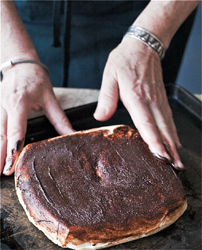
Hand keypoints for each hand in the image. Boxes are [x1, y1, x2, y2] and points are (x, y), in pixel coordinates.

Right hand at [0, 64, 73, 174]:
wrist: (20, 65)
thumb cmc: (36, 79)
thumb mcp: (50, 97)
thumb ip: (60, 118)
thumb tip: (71, 134)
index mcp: (19, 101)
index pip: (16, 128)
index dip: (14, 147)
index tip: (12, 163)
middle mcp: (4, 105)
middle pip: (0, 134)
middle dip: (1, 155)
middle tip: (3, 173)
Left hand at [94, 36, 182, 169]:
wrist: (143, 46)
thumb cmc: (125, 60)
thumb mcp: (110, 75)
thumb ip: (106, 98)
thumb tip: (100, 117)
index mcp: (136, 96)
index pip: (146, 123)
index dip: (154, 140)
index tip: (160, 155)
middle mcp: (150, 101)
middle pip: (162, 129)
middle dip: (169, 149)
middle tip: (175, 167)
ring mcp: (158, 101)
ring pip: (168, 126)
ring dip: (173, 145)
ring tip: (178, 161)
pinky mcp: (161, 99)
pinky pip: (169, 119)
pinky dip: (173, 133)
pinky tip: (175, 143)